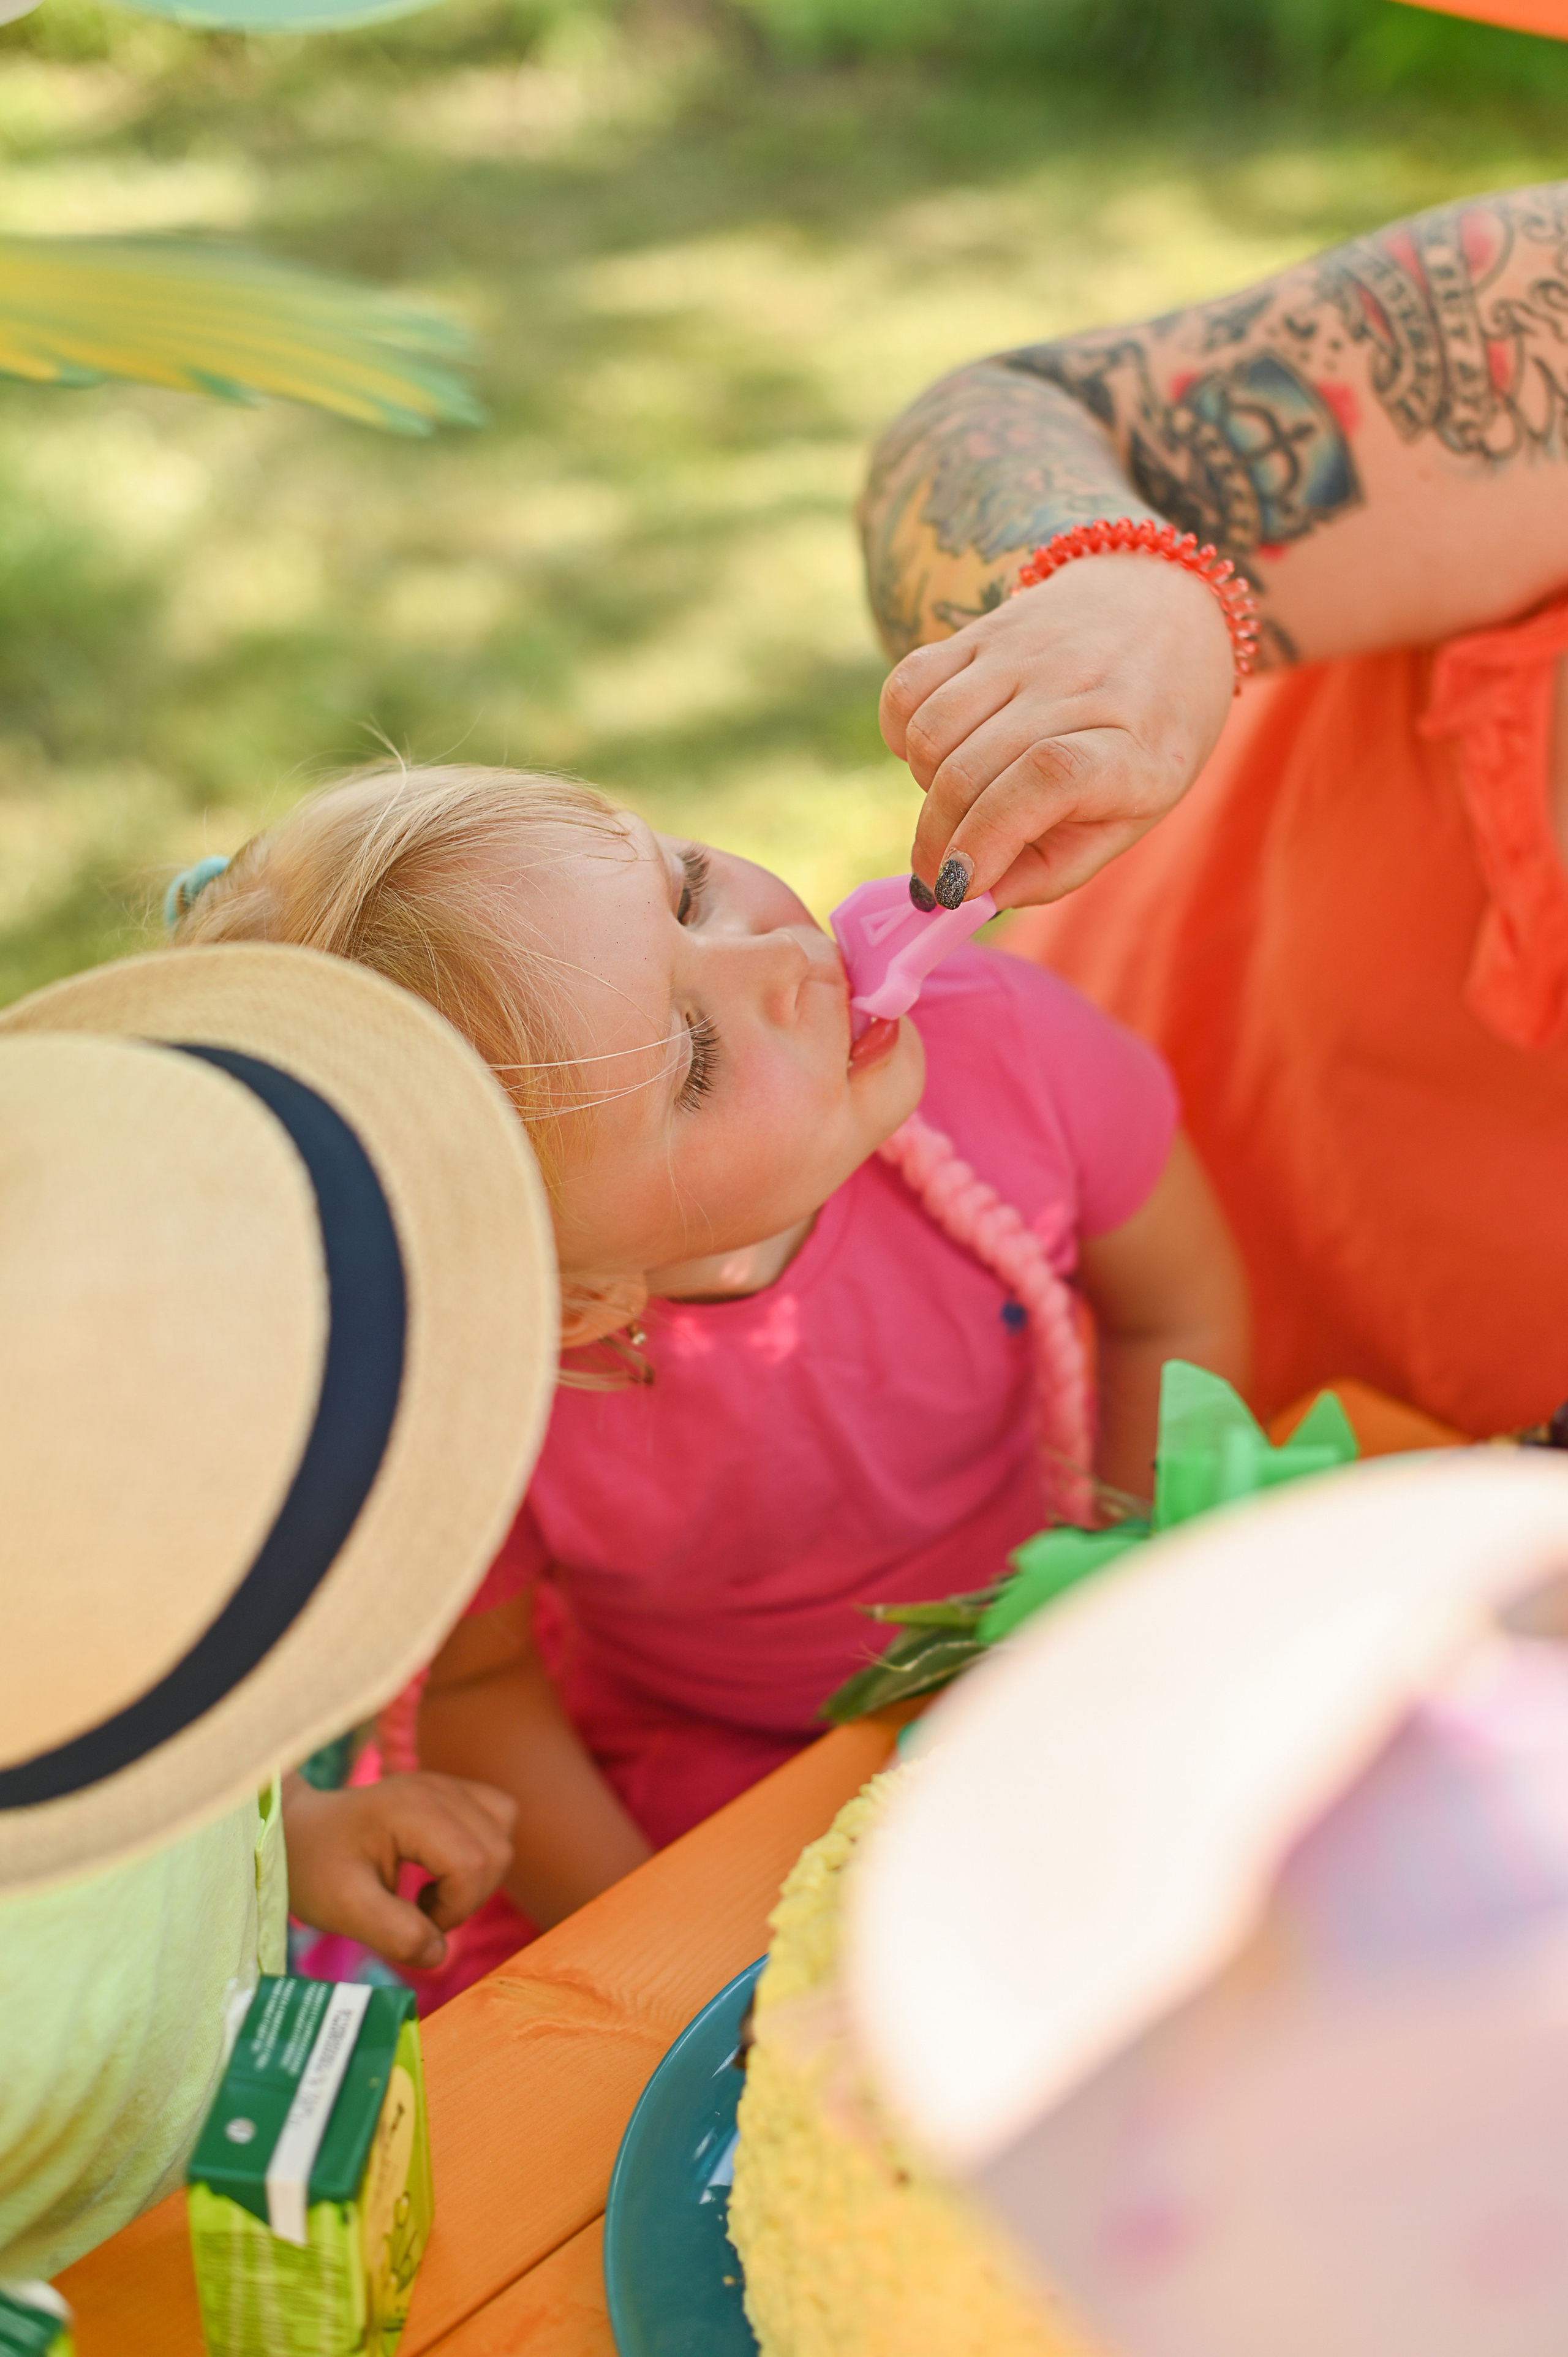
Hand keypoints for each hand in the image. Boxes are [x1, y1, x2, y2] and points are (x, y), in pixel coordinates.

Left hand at [282, 1769, 515, 1970]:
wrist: (296, 1832)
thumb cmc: (314, 1868)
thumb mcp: (344, 1909)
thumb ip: (394, 1934)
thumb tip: (440, 1953)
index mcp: (411, 1810)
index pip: (472, 1864)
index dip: (455, 1908)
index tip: (416, 1921)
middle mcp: (436, 1788)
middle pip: (496, 1851)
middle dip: (469, 1896)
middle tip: (422, 1911)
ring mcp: (445, 1784)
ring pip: (502, 1835)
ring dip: (479, 1876)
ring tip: (433, 1890)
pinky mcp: (450, 1791)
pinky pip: (496, 1819)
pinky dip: (481, 1852)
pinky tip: (442, 1867)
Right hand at [881, 553, 1235, 908]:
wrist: (1165, 608)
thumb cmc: (1146, 734)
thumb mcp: (1133, 815)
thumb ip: (1058, 867)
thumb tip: (976, 896)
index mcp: (1137, 744)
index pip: (1048, 778)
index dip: (988, 837)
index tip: (958, 887)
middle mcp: (1079, 685)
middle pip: (972, 769)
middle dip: (938, 844)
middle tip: (942, 876)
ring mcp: (1027, 651)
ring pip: (931, 733)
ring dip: (924, 790)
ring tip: (956, 803)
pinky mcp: (983, 628)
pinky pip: (909, 684)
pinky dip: (902, 734)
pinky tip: (934, 754)